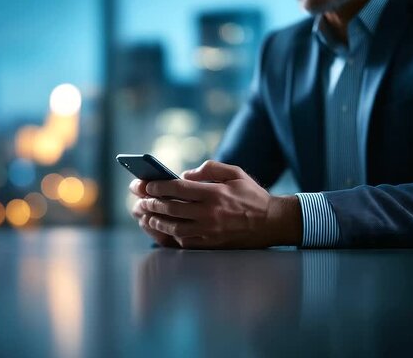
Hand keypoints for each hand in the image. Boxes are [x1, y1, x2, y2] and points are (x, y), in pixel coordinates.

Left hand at [136, 160, 301, 248]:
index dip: (158, 186)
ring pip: (173, 228)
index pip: (178, 189)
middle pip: (171, 209)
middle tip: (140, 200)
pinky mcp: (211, 244)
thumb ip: (209, 169)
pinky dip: (169, 235)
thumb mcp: (235, 173)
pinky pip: (184, 241)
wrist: (272, 223)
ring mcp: (210, 231)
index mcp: (214, 194)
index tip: (146, 184)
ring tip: (145, 215)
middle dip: (151, 203)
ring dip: (156, 221)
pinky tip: (162, 229)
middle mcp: (210, 214)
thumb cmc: (251, 195)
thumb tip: (184, 175)